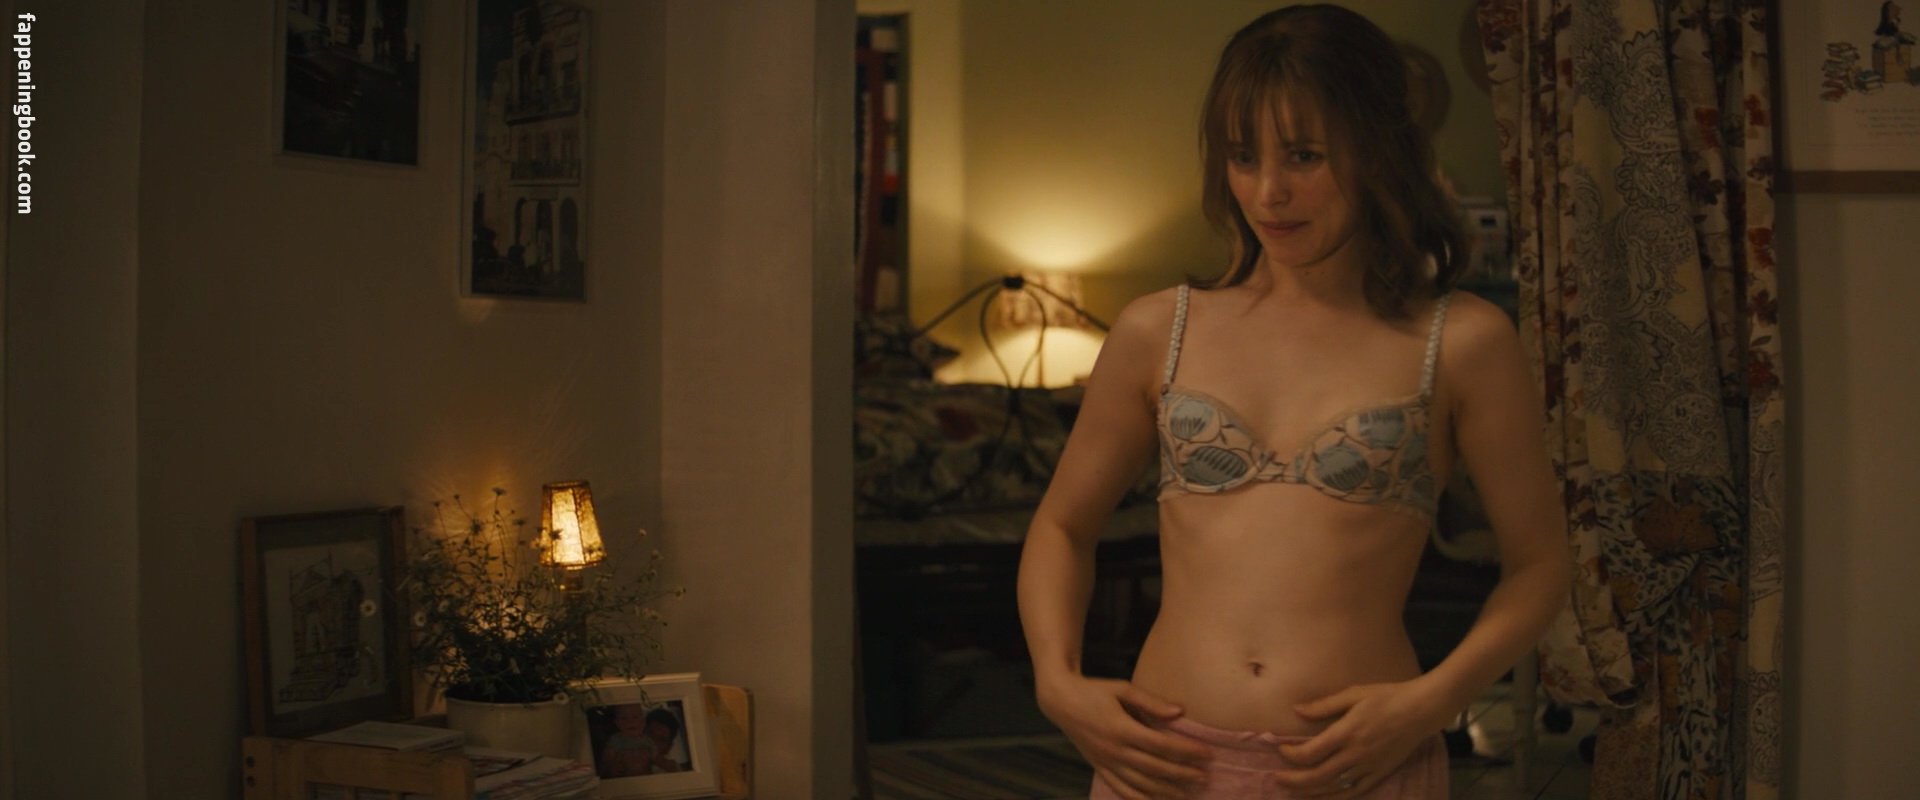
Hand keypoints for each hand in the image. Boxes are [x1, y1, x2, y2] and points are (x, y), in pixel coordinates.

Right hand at [1036, 674, 1211, 799]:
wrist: (1060, 700)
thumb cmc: (1094, 690)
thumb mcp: (1122, 688)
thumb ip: (1150, 702)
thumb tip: (1179, 712)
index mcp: (1122, 728)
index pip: (1162, 745)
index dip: (1186, 751)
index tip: (1207, 754)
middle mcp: (1114, 749)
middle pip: (1155, 768)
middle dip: (1182, 774)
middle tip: (1205, 777)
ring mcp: (1105, 762)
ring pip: (1140, 783)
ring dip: (1166, 790)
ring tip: (1188, 793)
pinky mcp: (1099, 767)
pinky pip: (1121, 788)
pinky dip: (1139, 798)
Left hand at [1270, 679, 1452, 797]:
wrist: (1421, 710)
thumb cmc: (1387, 696)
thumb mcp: (1353, 693)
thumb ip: (1324, 705)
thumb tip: (1297, 710)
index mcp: (1347, 733)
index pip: (1310, 753)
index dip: (1291, 755)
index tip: (1281, 749)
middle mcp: (1356, 754)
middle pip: (1318, 776)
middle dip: (1293, 780)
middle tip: (1277, 779)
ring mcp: (1369, 767)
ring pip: (1334, 788)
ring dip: (1310, 792)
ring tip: (1293, 792)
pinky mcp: (1380, 774)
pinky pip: (1354, 792)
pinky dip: (1336, 798)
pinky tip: (1323, 797)